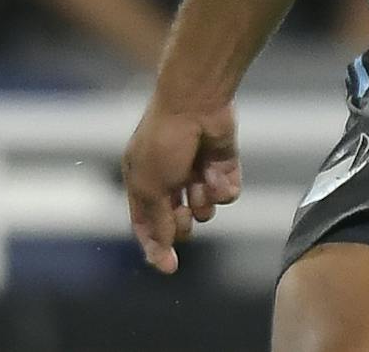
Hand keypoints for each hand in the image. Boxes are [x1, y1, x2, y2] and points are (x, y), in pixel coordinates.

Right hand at [122, 93, 240, 273]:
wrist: (198, 102)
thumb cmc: (165, 140)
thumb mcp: (150, 185)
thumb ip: (156, 219)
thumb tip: (161, 247)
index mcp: (142, 180)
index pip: (146, 223)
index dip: (155, 246)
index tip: (169, 267)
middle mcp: (169, 177)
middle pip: (177, 220)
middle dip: (183, 222)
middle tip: (184, 211)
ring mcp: (196, 171)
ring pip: (205, 209)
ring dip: (205, 201)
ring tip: (201, 181)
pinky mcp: (222, 163)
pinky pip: (227, 192)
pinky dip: (224, 186)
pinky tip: (218, 172)